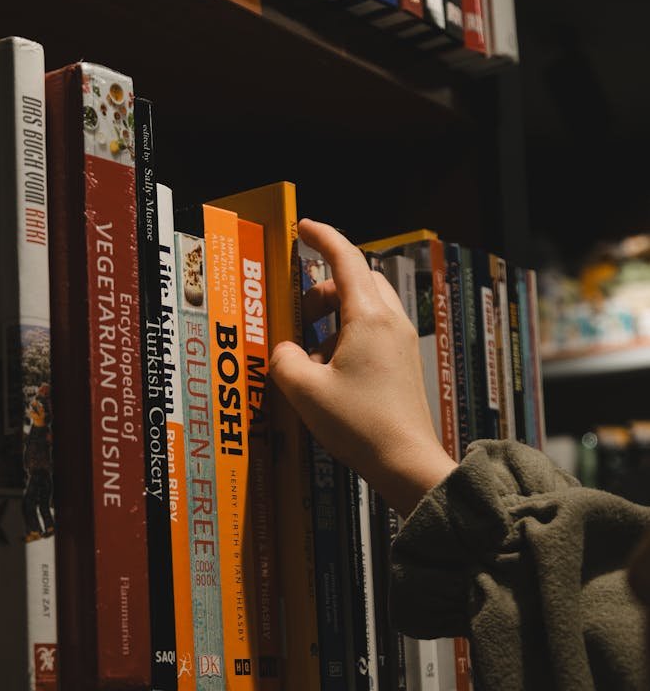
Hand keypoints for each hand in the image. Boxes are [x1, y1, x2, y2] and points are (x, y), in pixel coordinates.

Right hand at [269, 219, 455, 517]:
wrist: (406, 462)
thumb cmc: (359, 425)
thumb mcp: (305, 392)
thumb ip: (284, 360)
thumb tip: (284, 351)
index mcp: (369, 317)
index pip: (345, 258)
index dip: (322, 237)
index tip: (303, 228)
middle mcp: (391, 323)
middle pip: (356, 281)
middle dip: (323, 290)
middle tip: (297, 318)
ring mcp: (402, 343)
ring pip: (365, 308)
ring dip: (333, 318)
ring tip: (309, 356)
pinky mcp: (404, 364)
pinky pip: (373, 333)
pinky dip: (347, 339)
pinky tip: (329, 374)